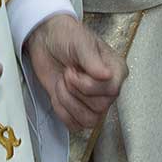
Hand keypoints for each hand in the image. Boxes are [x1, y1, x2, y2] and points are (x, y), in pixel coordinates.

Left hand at [25, 13, 127, 130]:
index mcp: (115, 70)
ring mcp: (93, 100)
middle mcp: (107, 88)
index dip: (88, 85)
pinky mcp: (77, 109)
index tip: (73, 70)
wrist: (46, 40)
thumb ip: (92, 60)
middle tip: (66, 73)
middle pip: (100, 108)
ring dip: (68, 103)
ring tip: (62, 84)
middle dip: (75, 91)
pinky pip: (74, 125)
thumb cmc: (66, 37)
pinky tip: (58, 94)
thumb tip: (107, 76)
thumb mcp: (80, 42)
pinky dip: (62, 111)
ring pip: (89, 120)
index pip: (111, 91)